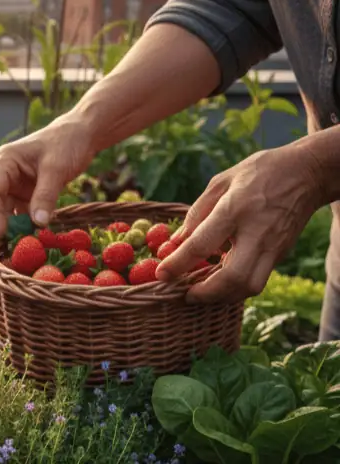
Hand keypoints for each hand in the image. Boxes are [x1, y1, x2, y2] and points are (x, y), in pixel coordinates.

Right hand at [0, 115, 96, 236]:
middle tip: (14, 243)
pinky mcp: (27, 193)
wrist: (83, 134)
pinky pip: (22, 213)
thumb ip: (45, 196)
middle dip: (1, 223)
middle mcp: (5, 174)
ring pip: (7, 211)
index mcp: (5, 162)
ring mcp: (16, 184)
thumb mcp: (56, 169)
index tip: (3, 234)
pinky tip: (37, 235)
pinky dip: (27, 224)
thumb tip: (38, 224)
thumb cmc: (67, 143)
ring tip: (27, 243)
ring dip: (15, 226)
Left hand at [155, 145, 325, 302]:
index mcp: (235, 209)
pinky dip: (236, 287)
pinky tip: (219, 282)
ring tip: (201, 292)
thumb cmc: (259, 172)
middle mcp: (257, 232)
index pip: (202, 244)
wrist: (308, 172)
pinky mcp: (281, 254)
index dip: (178, 263)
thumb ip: (196, 213)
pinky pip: (258, 279)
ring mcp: (273, 247)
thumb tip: (176, 242)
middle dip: (206, 293)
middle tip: (185, 294)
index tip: (161, 275)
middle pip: (233, 278)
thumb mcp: (221, 182)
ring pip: (250, 286)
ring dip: (223, 296)